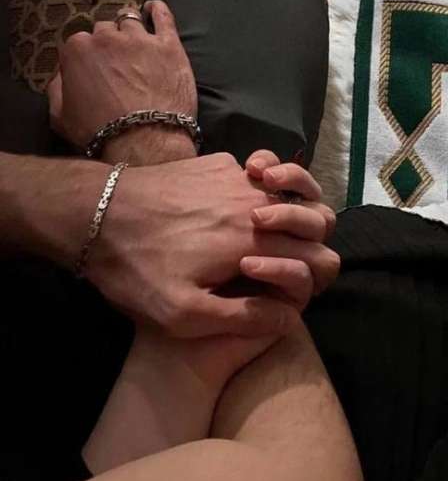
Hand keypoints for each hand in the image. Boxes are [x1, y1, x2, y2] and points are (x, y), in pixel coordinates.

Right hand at [47, 0, 196, 163]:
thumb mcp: (60, 115)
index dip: (88, 56)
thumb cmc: (100, 131)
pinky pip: (163, 17)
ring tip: (134, 39)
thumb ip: (55, 88)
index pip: (80, 42)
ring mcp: (140, 39)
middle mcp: (108, 38)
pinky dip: (157, 11)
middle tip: (117, 61)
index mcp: (78, 49)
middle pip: (106, 30)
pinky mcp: (169, 46)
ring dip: (129, 27)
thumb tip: (60, 74)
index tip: (95, 68)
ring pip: (130, 20)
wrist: (145, 140)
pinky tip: (153, 10)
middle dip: (109, 42)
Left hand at [87, 153, 339, 338]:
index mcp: (254, 241)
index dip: (311, 275)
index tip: (280, 286)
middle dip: (314, 237)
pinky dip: (265, 181)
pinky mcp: (219, 162)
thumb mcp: (182, 314)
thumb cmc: (136, 269)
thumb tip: (289, 315)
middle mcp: (256, 203)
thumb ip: (242, 318)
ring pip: (297, 182)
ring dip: (298, 198)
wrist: (94, 212)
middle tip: (287, 250)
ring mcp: (239, 176)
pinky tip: (241, 195)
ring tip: (275, 213)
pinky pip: (259, 171)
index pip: (317, 256)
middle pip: (319, 215)